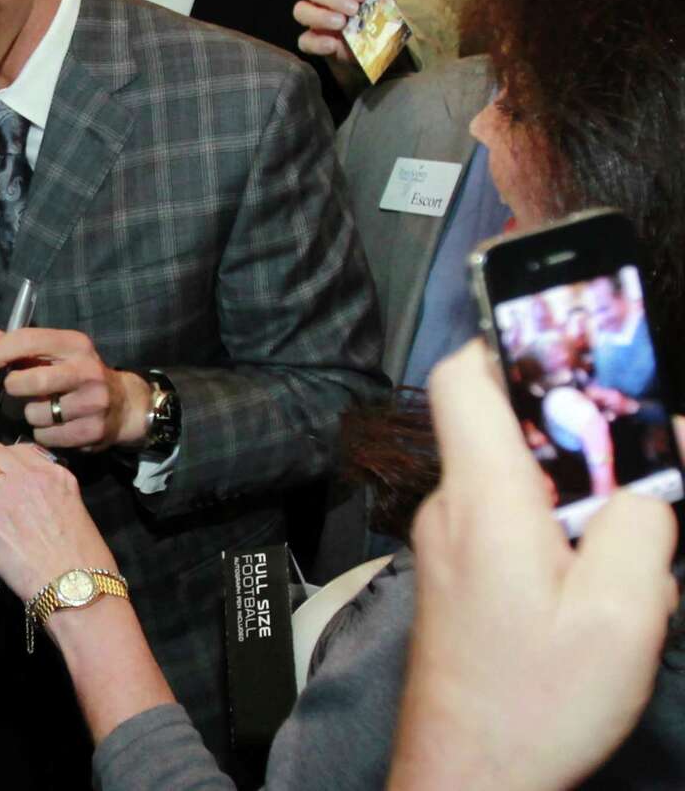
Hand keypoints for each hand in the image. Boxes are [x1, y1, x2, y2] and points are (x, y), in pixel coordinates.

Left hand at [0, 326, 150, 450]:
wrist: (125, 404)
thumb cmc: (80, 374)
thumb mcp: (57, 352)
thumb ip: (22, 345)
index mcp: (75, 344)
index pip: (30, 340)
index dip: (0, 352)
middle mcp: (87, 370)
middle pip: (33, 380)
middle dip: (14, 386)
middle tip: (14, 388)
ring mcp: (92, 402)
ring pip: (36, 413)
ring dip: (31, 413)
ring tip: (45, 408)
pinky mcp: (92, 431)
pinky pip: (47, 436)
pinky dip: (43, 432)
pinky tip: (56, 424)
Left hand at [0, 441, 118, 602]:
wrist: (76, 587)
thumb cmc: (84, 560)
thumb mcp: (74, 510)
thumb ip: (52, 495)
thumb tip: (31, 501)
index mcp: (54, 474)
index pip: (19, 450)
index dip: (6, 464)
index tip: (3, 480)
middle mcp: (29, 477)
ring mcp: (6, 497)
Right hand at [293, 0, 376, 69]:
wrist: (378, 51)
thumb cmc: (381, 23)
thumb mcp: (388, 10)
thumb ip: (383, 4)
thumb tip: (378, 4)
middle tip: (352, 10)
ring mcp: (315, 19)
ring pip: (300, 9)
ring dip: (319, 16)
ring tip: (341, 25)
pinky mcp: (312, 41)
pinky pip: (304, 40)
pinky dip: (317, 42)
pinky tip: (333, 45)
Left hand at [387, 341, 677, 790]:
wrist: (466, 773)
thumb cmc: (533, 701)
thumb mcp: (620, 618)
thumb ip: (640, 529)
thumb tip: (646, 487)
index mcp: (483, 497)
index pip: (462, 379)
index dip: (504, 345)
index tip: (562, 349)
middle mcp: (452, 504)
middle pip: (497, 425)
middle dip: (567, 431)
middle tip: (632, 462)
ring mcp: (446, 538)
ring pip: (508, 477)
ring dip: (565, 489)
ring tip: (620, 539)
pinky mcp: (454, 571)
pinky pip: (500, 518)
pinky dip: (545, 524)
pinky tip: (589, 576)